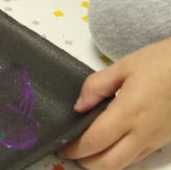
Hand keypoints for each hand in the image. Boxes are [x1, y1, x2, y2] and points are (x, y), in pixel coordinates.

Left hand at [59, 37, 170, 168]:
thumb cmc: (162, 63)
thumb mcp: (123, 66)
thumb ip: (96, 86)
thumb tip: (79, 106)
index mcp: (129, 112)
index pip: (94, 141)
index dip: (74, 149)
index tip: (61, 147)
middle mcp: (143, 132)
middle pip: (108, 163)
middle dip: (85, 162)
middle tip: (70, 152)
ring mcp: (155, 139)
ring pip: (124, 164)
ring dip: (102, 163)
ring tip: (86, 151)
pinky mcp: (163, 140)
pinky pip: (138, 157)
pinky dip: (119, 158)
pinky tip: (110, 146)